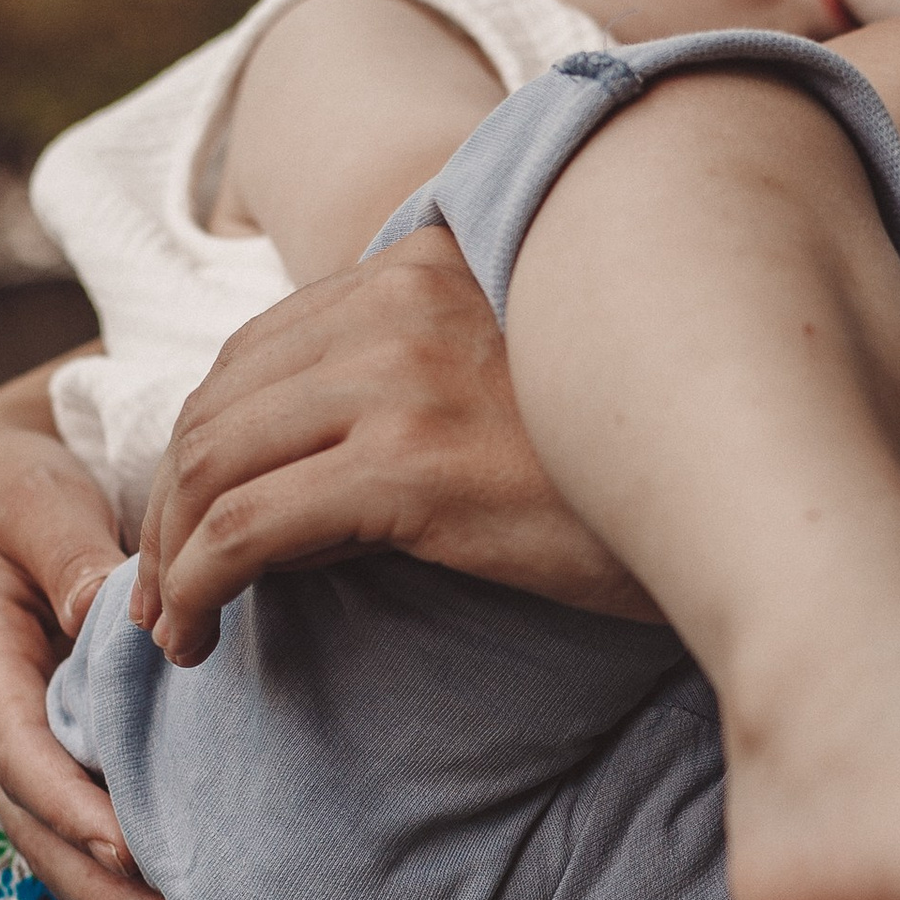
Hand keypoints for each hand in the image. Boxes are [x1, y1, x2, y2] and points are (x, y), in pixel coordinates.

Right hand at [0, 367, 202, 899]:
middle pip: (39, 826)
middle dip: (109, 890)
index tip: (131, 846)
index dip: (68, 800)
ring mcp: (13, 753)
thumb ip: (62, 546)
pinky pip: (76, 850)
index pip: (16, 742)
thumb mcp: (28, 493)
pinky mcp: (49, 768)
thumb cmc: (15, 484)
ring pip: (57, 856)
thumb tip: (95, 609)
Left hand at [133, 225, 658, 664]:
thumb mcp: (525, 386)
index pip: (262, 346)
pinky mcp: (408, 466)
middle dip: (171, 505)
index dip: (208, 441)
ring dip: (170, 554)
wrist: (736, 507)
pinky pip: (246, 528)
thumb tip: (315, 474)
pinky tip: (196, 635)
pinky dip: (196, 586)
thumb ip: (427, 379)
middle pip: (220, 400)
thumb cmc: (635, 471)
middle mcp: (406, 300)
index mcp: (428, 264)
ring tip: (172, 625)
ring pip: (214, 462)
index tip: (196, 524)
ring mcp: (405, 378)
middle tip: (164, 591)